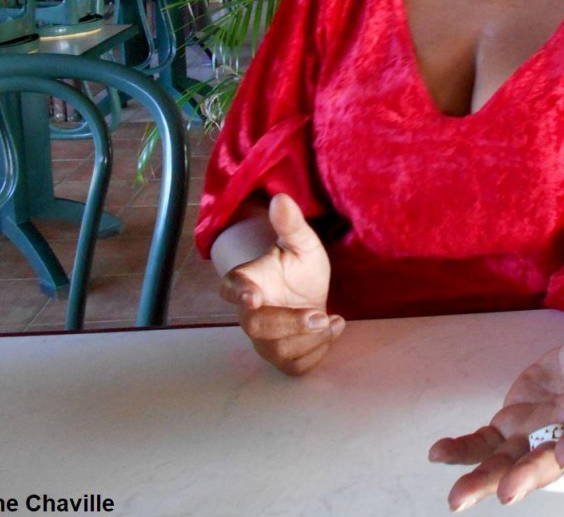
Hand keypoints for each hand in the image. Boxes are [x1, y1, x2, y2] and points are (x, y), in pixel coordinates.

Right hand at [219, 193, 342, 374]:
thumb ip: (291, 225)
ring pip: (278, 350)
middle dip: (289, 323)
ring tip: (333, 320)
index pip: (230, 289)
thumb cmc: (300, 268)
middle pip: (258, 326)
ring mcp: (265, 340)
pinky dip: (317, 351)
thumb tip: (282, 198)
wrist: (313, 295)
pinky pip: (295, 365)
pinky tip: (333, 329)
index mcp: (246, 282)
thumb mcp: (302, 243)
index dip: (238, 294)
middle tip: (318, 315)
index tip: (252, 297)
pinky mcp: (283, 358)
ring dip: (310, 338)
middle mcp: (250, 314)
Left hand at [428, 306, 563, 509]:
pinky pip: (483, 442)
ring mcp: (534, 432)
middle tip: (505, 494)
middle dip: (524, 476)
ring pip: (506, 460)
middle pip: (543, 457)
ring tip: (456, 499)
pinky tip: (437, 454)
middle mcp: (563, 431)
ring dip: (481, 477)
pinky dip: (462, 450)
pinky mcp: (512, 425)